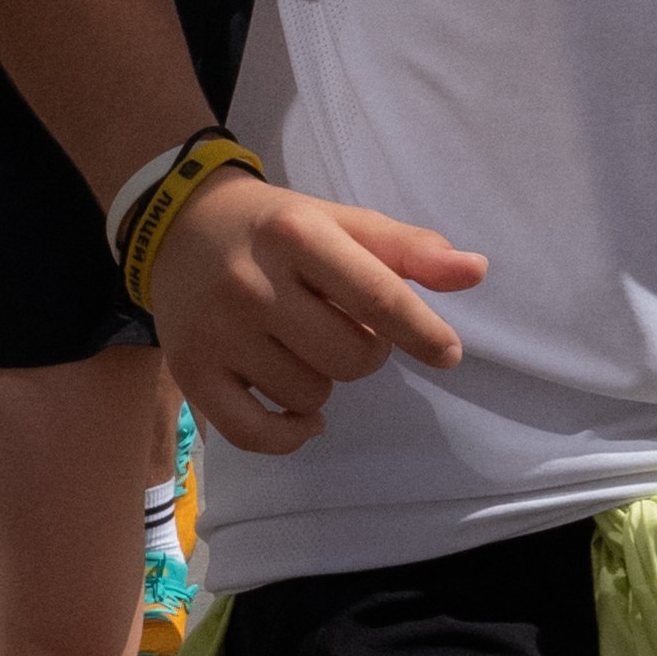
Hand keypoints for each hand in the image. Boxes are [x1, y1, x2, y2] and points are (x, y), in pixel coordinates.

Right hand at [147, 169, 485, 452]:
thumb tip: (476, 271)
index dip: (421, 332)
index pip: (376, 295)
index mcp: (296, 234)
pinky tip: (301, 416)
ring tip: (300, 345)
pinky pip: (255, 433)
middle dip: (364, 351)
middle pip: (350, 357)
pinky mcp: (191, 371)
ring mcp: (217, 332)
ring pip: (310, 395)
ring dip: (322, 380)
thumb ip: (408, 249)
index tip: (447, 353)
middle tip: (340, 325)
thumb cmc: (277, 227)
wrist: (180, 226)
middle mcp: (252, 283)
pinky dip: (289, 434)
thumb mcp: (340, 221)